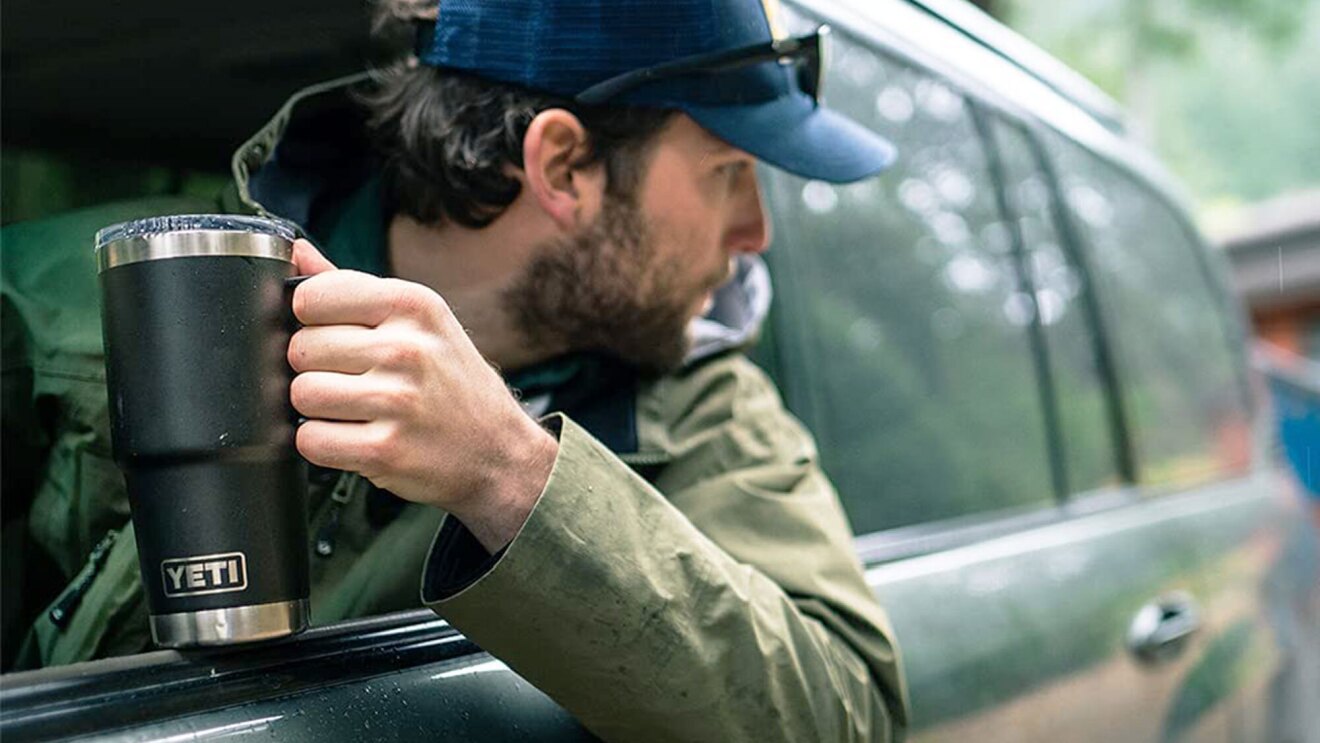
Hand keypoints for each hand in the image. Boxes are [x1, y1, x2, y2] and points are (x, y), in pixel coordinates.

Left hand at [287, 240, 557, 551]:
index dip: (311, 321)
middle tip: (352, 380)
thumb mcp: (420, 323)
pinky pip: (311, 440)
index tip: (336, 336)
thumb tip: (295, 252)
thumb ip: (352, 287)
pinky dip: (323, 444)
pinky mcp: (384, 450)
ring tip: (354, 409)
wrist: (499, 451)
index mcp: (413, 305)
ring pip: (302, 394)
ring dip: (319, 408)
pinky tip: (354, 437)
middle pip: (301, 349)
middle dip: (316, 368)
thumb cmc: (453, 383)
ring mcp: (397, 401)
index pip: (311, 297)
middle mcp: (407, 348)